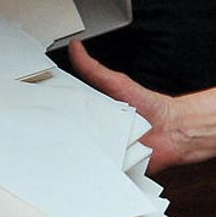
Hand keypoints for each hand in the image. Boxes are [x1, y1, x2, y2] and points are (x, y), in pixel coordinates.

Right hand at [66, 39, 187, 172]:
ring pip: (81, 153)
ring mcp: (103, 149)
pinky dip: (94, 167)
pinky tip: (95, 160)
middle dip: (63, 133)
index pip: (67, 110)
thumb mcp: (116, 83)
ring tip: (84, 142)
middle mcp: (96, 130)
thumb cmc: (149, 107)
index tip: (42, 105)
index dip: (54, 109)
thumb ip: (94, 69)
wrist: (173, 131)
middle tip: (62, 127)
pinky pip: (96, 169)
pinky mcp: (110, 166)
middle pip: (70, 134)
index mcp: (94, 109)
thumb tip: (76, 48)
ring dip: (80, 151)